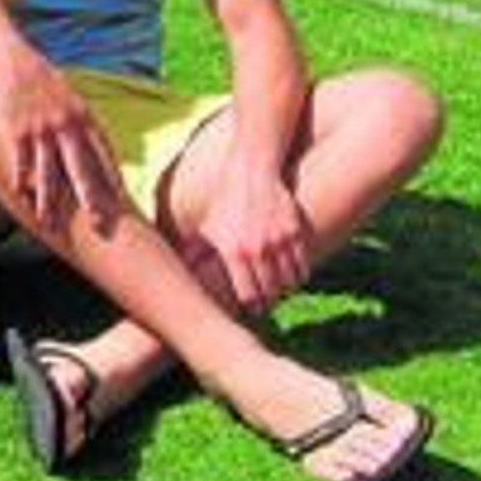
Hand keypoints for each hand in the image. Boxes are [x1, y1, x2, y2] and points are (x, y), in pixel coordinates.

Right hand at [0, 37, 125, 233]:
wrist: (5, 58)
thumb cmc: (36, 76)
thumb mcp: (66, 92)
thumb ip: (79, 116)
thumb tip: (93, 136)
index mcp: (81, 113)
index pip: (102, 151)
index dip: (112, 176)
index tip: (122, 199)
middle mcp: (64, 123)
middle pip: (80, 168)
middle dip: (90, 197)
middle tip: (100, 222)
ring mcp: (40, 128)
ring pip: (46, 173)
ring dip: (48, 201)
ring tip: (48, 223)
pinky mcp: (16, 130)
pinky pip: (20, 162)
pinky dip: (20, 180)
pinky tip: (20, 196)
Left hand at [196, 169, 310, 315]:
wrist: (251, 173)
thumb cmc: (224, 203)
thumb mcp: (205, 228)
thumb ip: (194, 254)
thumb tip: (178, 273)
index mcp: (233, 252)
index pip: (248, 296)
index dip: (251, 306)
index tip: (252, 307)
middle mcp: (256, 249)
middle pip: (270, 293)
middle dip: (269, 301)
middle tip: (267, 302)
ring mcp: (278, 242)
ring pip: (289, 283)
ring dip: (285, 290)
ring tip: (279, 290)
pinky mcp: (294, 233)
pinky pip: (302, 267)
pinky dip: (298, 276)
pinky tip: (292, 276)